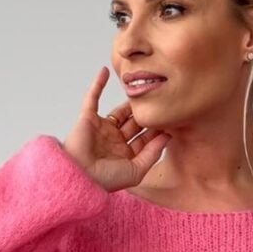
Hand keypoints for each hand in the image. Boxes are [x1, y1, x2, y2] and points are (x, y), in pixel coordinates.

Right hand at [61, 66, 171, 192]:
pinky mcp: (88, 119)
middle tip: (162, 100)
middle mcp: (114, 142)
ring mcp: (102, 129)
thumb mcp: (136, 171)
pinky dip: (98, 85)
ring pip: (120, 111)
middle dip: (147, 115)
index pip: (145, 139)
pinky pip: (93, 98)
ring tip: (145, 89)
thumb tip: (167, 136)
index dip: (157, 130)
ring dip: (131, 102)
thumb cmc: (106, 179)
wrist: (80, 176)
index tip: (172, 119)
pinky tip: (106, 71)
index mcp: (125, 155)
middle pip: (135, 123)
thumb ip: (152, 154)